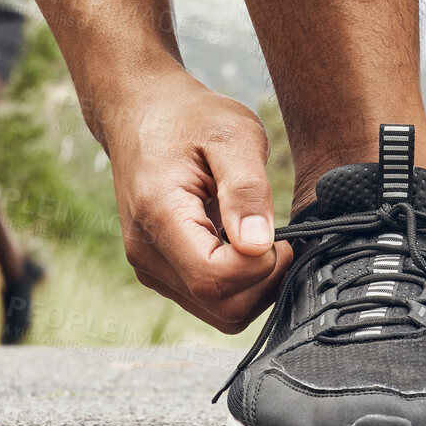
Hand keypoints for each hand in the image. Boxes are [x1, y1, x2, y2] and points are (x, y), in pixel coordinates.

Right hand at [101, 66, 290, 331]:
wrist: (142, 113)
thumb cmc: (189, 118)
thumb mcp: (231, 135)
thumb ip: (246, 189)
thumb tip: (259, 245)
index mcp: (159, 216)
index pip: (214, 279)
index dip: (261, 267)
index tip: (283, 236)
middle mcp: (146, 252)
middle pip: (220, 308)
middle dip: (265, 283)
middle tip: (282, 241)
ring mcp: (150, 266)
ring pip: (218, 312)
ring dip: (254, 286)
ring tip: (264, 238)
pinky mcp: (162, 271)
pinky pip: (209, 301)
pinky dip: (239, 284)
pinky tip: (246, 244)